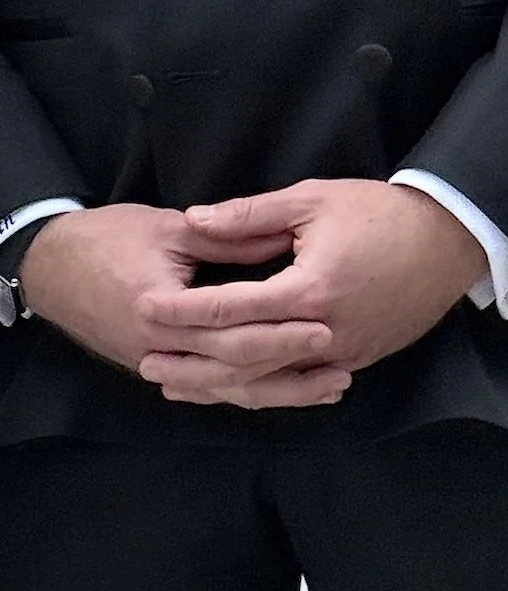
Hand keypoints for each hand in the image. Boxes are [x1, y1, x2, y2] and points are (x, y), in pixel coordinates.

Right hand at [19, 204, 340, 406]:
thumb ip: (224, 239)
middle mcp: (158, 348)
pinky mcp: (154, 367)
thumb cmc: (104, 238)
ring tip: (326, 389)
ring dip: (276, 393)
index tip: (325, 325)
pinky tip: (278, 392)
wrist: (48, 266)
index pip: (231, 331)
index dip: (280, 332)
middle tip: (339, 364)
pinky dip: (243, 394)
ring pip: (223, 391)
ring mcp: (154, 364)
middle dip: (289, 369)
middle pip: (234, 371)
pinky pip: (205, 391)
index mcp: (161, 310)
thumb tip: (280, 245)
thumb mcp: (167, 227)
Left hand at [138, 180, 489, 396]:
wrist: (448, 240)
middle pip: (242, 359)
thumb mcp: (312, 200)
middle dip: (190, 363)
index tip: (144, 308)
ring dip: (217, 386)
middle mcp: (323, 331)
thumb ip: (249, 215)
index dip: (182, 311)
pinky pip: (297, 384)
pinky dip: (260, 389)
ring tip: (174, 386)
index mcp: (308, 289)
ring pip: (268, 381)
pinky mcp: (355, 359)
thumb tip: (195, 219)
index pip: (230, 309)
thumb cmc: (380, 213)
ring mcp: (342, 352)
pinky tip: (230, 390)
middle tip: (145, 362)